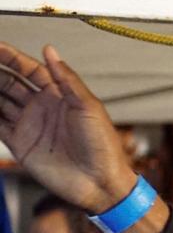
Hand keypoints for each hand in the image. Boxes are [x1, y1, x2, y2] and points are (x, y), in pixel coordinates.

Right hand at [0, 44, 136, 213]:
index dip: (12, 58)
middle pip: (10, 83)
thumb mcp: (88, 106)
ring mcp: (30, 125)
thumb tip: (50, 51)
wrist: (99, 182)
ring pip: (0, 101)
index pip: (30, 70)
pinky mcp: (21, 144)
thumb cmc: (102, 146)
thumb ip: (67, 79)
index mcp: (60, 96)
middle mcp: (42, 108)